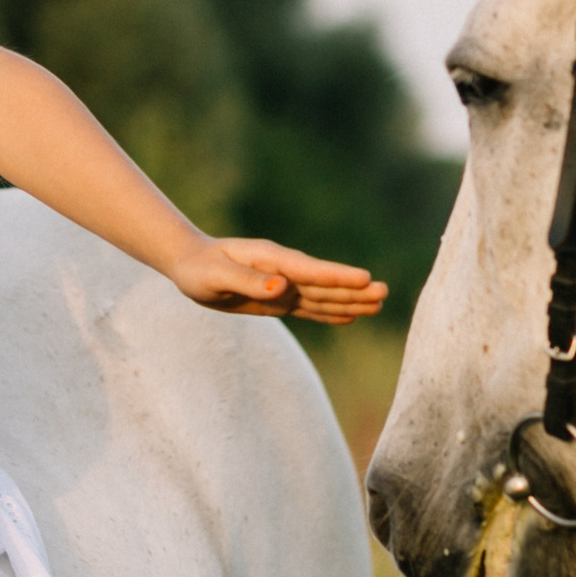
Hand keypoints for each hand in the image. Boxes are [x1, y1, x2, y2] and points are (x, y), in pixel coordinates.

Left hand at [169, 238, 386, 324]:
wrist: (191, 263)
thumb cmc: (199, 269)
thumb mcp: (217, 277)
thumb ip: (249, 281)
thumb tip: (282, 287)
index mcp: (270, 260)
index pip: (309, 271)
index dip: (337, 276)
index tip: (365, 278)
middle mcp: (282, 271)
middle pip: (323, 284)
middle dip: (353, 289)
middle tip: (384, 293)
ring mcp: (283, 285)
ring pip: (322, 296)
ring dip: (349, 300)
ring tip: (379, 304)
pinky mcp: (279, 299)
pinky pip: (309, 307)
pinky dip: (330, 312)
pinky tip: (351, 316)